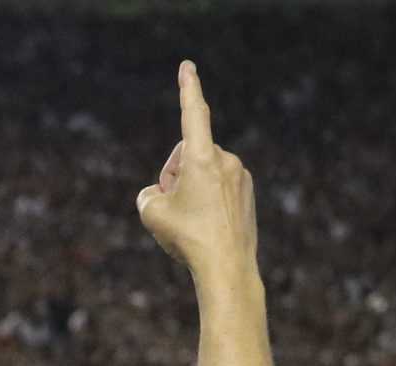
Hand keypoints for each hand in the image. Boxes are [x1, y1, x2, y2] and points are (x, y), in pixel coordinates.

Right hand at [137, 62, 257, 288]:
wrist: (227, 269)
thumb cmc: (188, 239)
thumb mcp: (152, 214)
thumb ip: (148, 194)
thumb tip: (159, 193)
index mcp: (202, 157)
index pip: (193, 113)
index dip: (188, 88)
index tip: (187, 67)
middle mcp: (225, 160)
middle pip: (188, 154)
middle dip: (175, 172)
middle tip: (170, 204)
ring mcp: (240, 177)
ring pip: (204, 173)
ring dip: (191, 188)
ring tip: (189, 222)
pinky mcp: (247, 194)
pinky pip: (219, 188)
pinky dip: (207, 201)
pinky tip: (204, 227)